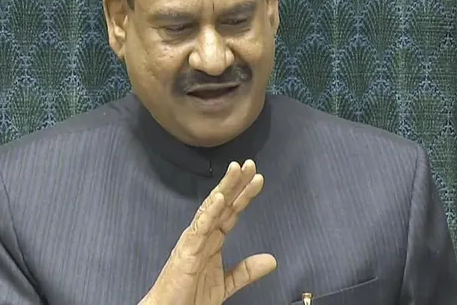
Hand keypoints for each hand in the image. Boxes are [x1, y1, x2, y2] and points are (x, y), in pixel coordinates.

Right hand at [139, 159, 275, 304]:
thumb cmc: (189, 298)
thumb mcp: (225, 283)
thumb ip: (246, 271)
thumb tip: (270, 260)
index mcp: (211, 241)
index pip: (231, 212)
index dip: (244, 195)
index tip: (258, 178)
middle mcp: (202, 236)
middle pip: (222, 204)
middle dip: (235, 183)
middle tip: (249, 164)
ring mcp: (193, 242)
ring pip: (211, 209)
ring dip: (225, 189)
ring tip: (236, 170)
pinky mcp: (185, 253)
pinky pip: (199, 230)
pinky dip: (209, 213)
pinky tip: (220, 199)